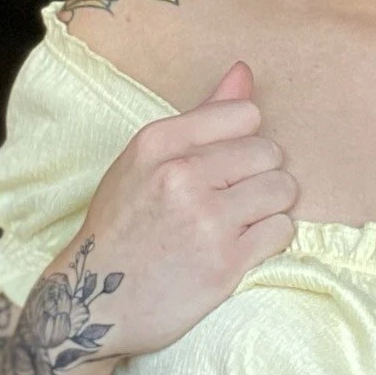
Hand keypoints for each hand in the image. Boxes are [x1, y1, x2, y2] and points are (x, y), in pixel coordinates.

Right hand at [70, 60, 297, 362]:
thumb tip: (245, 71)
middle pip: (269, 152)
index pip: (244, 114)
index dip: (244, 139)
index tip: (227, 163)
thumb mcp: (145, 161)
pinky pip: (281, 231)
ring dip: (270, 207)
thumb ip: (201, 117)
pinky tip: (241, 246)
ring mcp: (206, 220)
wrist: (93, 302)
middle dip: (261, 174)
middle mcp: (181, 175)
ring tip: (241, 221)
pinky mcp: (226, 264)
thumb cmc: (123, 226)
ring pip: (282, 190)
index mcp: (157, 142)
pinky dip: (269, 238)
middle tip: (234, 198)